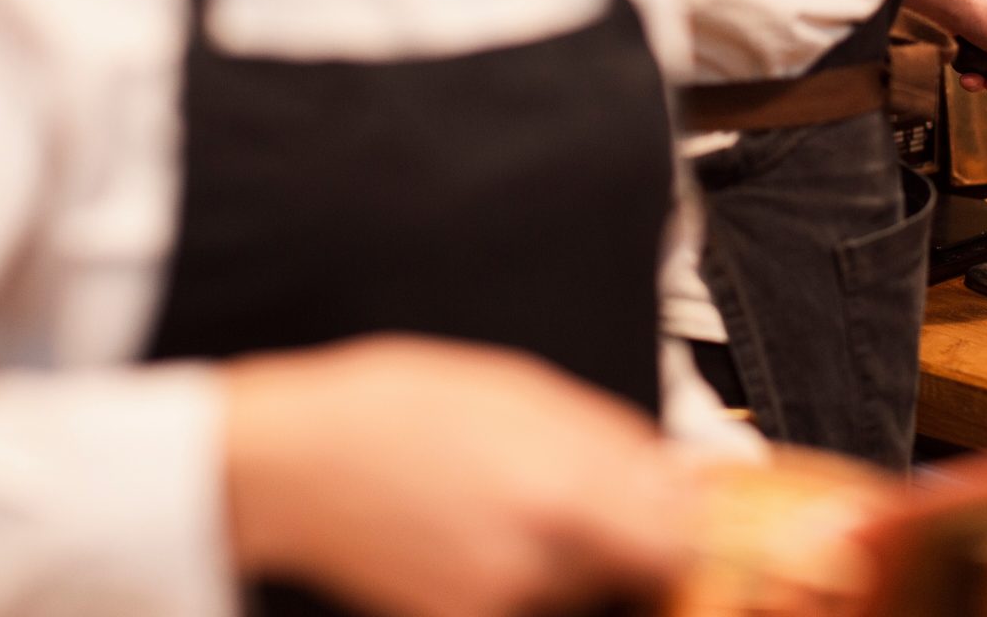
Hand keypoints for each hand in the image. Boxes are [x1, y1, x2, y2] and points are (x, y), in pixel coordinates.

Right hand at [222, 336, 688, 616]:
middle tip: (605, 494)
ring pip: (587, 591)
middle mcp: (539, 564)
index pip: (682, 547)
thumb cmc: (399, 407)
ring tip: (529, 501)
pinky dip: (535, 575)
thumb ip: (617, 444)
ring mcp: (498, 606)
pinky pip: (535, 603)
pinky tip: (493, 528)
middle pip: (640, 573)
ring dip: (586, 555)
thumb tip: (685, 478)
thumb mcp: (525, 391)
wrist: (293, 464)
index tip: (688, 506)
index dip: (693, 528)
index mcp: (564, 494)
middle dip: (637, 534)